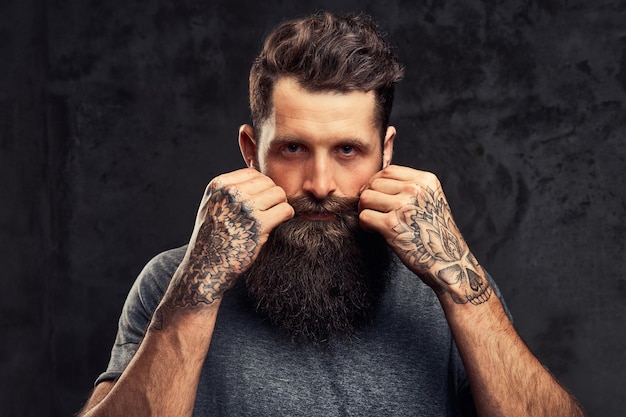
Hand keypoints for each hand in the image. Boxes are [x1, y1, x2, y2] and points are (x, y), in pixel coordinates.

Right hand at [165, 168, 293, 308]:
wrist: (205, 268)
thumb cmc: (211, 239)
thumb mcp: (211, 206)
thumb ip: (229, 191)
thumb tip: (260, 180)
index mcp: (218, 186)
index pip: (252, 173)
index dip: (261, 186)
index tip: (261, 200)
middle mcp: (231, 193)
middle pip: (268, 182)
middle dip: (272, 195)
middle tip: (270, 211)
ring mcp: (245, 208)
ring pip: (278, 194)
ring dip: (280, 205)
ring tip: (274, 217)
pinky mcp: (258, 225)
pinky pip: (285, 210)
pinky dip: (287, 216)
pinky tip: (279, 224)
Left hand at [359, 165, 491, 304]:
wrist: (449, 262)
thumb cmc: (436, 234)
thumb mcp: (431, 200)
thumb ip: (410, 187)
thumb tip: (373, 183)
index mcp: (426, 181)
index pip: (388, 171)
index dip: (376, 183)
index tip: (377, 197)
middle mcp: (415, 190)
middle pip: (374, 183)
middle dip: (369, 197)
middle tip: (374, 211)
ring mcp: (403, 207)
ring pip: (366, 198)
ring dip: (365, 210)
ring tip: (374, 221)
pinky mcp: (391, 225)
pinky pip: (364, 216)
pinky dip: (365, 224)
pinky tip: (374, 231)